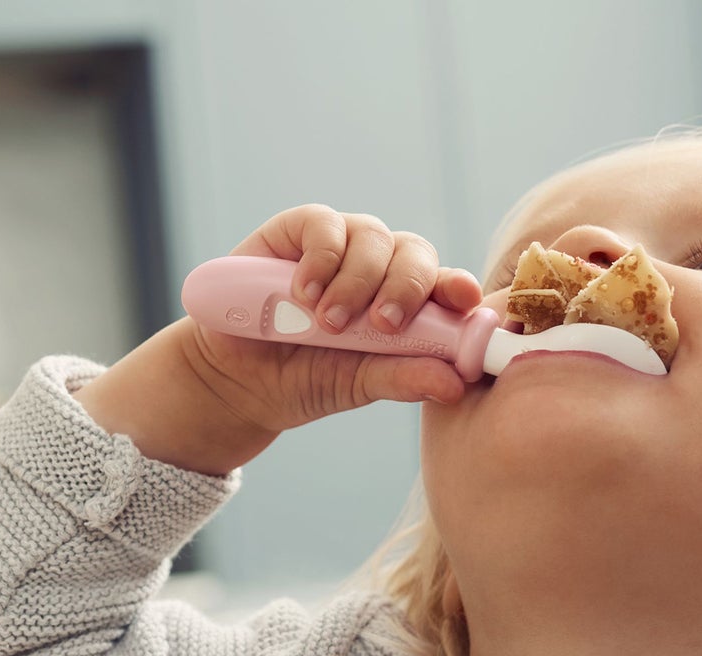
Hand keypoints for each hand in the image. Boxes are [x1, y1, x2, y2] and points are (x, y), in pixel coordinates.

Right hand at [180, 204, 482, 439]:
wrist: (239, 381)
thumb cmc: (306, 379)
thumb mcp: (358, 385)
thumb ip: (404, 378)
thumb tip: (455, 385)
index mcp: (405, 302)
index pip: (443, 284)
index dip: (455, 287)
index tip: (461, 301)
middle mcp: (378, 267)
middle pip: (413, 253)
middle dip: (404, 287)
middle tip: (382, 325)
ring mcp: (339, 245)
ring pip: (372, 236)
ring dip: (356, 282)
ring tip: (329, 323)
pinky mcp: (297, 230)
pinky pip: (324, 224)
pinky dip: (321, 258)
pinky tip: (304, 293)